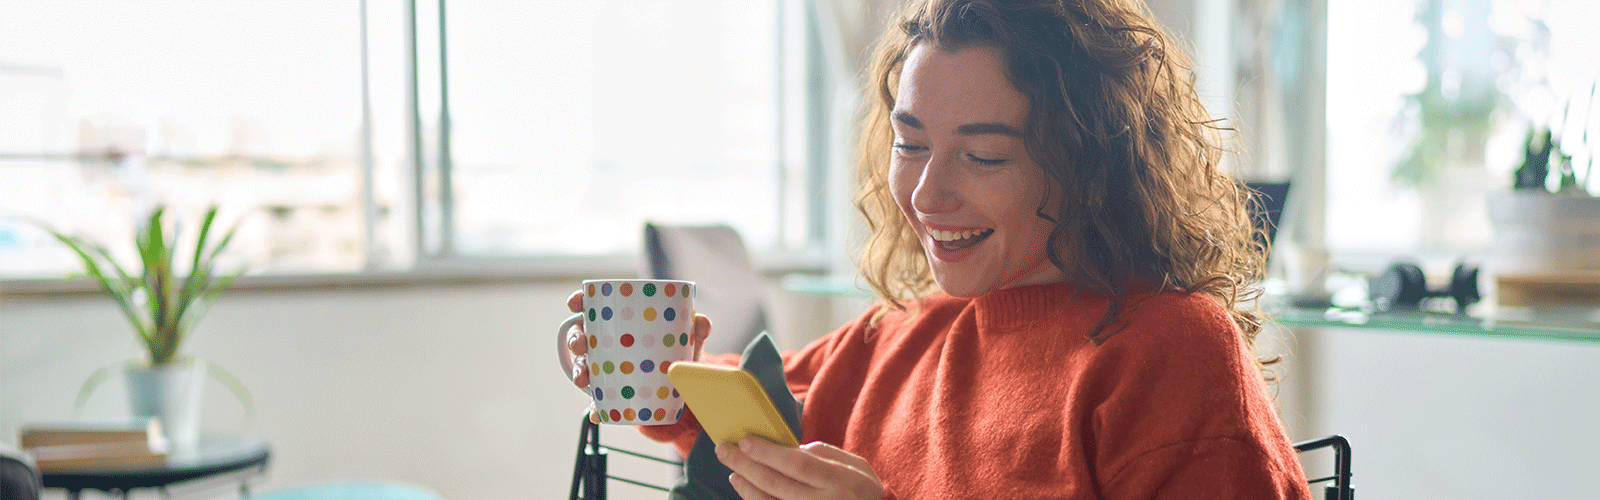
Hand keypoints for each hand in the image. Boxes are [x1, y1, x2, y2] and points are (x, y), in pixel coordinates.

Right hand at [565, 289, 712, 422]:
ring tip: (583, 379)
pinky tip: (598, 413)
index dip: (579, 302)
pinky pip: (599, 400)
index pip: (593, 306)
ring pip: (583, 366)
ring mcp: (605, 368)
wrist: (681, 387)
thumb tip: (702, 321)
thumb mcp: (688, 340)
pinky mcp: (611, 392)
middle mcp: (606, 343)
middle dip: (576, 339)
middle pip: (581, 335)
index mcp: (620, 322)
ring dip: (578, 371)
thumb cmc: (678, 352)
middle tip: (581, 345)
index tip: (575, 303)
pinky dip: (596, 407)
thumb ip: (697, 330)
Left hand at [716, 437, 883, 499]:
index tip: (745, 441)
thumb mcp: (855, 467)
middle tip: (724, 451)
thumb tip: (784, 449)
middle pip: (778, 485)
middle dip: (747, 466)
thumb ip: (823, 454)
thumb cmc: (862, 491)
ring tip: (734, 471)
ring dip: (747, 487)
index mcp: (842, 481)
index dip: (768, 453)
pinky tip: (747, 489)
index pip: (799, 464)